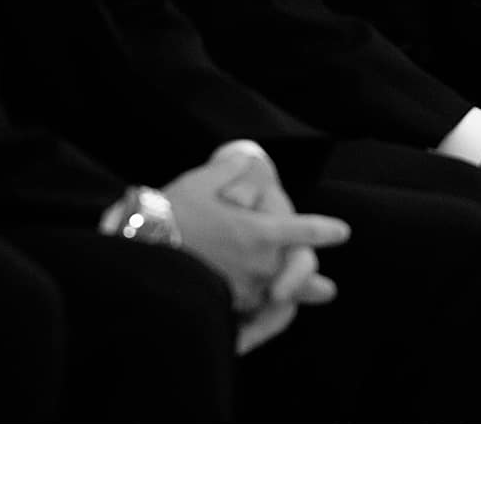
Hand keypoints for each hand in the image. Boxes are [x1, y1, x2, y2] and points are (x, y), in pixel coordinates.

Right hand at [165, 155, 349, 330]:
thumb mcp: (202, 181)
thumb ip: (230, 171)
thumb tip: (242, 157)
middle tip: (329, 291)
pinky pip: (246, 316)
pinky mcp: (220, 307)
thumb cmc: (170, 212)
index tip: (342, 233)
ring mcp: (240, 290)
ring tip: (294, 307)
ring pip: (272, 299)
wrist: (139, 248)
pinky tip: (256, 323)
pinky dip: (255, 319)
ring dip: (287, 302)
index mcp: (260, 231)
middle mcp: (258, 264)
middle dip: (312, 282)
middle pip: (296, 274)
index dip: (325, 231)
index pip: (304, 230)